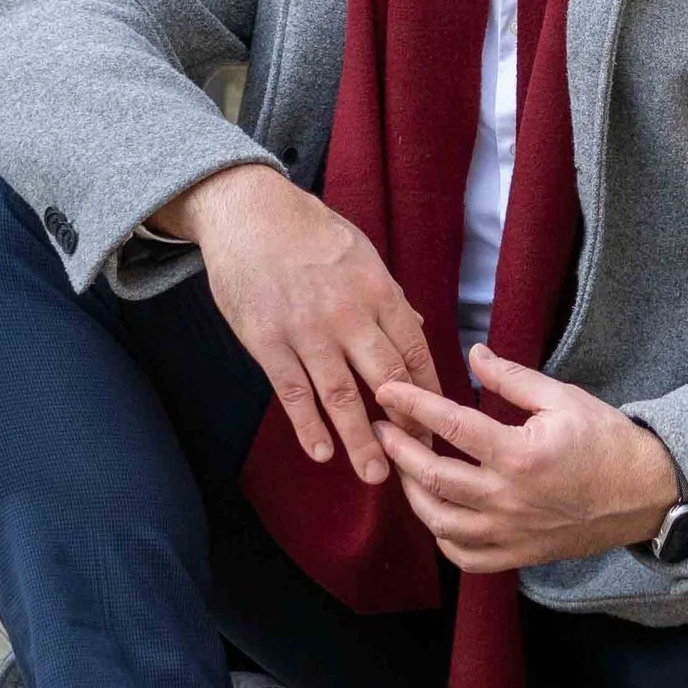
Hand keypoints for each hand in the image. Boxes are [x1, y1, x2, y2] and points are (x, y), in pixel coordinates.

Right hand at [151, 161, 434, 487]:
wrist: (248, 211)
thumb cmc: (308, 229)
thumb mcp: (362, 253)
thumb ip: (390, 296)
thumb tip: (419, 329)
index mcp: (378, 291)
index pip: (415, 351)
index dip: (429, 391)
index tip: (439, 422)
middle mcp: (349, 315)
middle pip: (387, 380)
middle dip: (406, 425)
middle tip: (421, 461)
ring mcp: (307, 331)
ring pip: (341, 396)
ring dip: (360, 440)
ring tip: (376, 476)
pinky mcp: (268, 342)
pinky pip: (293, 393)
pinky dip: (308, 426)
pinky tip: (322, 453)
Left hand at [373, 348, 681, 572]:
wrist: (644, 493)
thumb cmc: (606, 440)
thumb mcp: (563, 397)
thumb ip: (512, 378)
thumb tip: (473, 354)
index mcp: (519, 455)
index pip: (451, 426)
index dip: (413, 406)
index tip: (387, 392)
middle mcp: (508, 499)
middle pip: (434, 477)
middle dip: (398, 451)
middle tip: (379, 429)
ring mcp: (511, 533)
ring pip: (441, 523)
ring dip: (413, 495)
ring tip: (401, 469)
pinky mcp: (519, 555)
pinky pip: (466, 557)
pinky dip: (442, 538)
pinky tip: (435, 515)